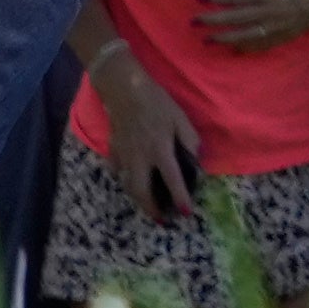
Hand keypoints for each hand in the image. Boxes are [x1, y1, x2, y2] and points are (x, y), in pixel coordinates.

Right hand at [101, 73, 203, 225]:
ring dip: (138, 199)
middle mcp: (140, 158)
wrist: (124, 89)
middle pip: (141, 192)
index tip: (186, 213)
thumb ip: (189, 139)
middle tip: (161, 218)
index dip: (180, 198)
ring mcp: (124, 156)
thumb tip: (195, 159)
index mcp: (160, 149)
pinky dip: (126, 181)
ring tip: (149, 205)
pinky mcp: (113, 151)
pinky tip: (133, 181)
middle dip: (151, 209)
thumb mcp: (179, 117)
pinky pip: (118, 172)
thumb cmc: (156, 102)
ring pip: (128, 186)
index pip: (172, 179)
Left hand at [191, 0, 308, 53]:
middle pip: (236, 18)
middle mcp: (271, 9)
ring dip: (224, 38)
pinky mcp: (285, 36)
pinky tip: (233, 49)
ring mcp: (278, 25)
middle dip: (213, 20)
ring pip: (245, 35)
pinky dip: (246, 48)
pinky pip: (262, 45)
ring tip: (208, 40)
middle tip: (195, 22)